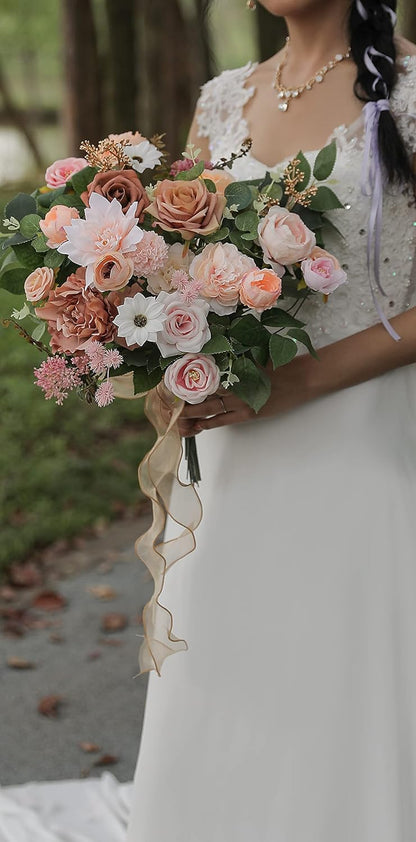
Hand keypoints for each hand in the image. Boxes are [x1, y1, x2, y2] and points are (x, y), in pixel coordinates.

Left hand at [178, 353, 313, 436]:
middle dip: (182, 397)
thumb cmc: (277, 365)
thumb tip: (212, 358)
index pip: (200, 372)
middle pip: (199, 391)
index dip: (182, 378)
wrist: (299, 378)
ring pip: (207, 407)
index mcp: (232, 366)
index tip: (168, 382)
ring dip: (190, 413)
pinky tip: (196, 426)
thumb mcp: (252, 356)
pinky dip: (208, 423)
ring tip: (175, 417)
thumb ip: (232, 359)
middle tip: (165, 402)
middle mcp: (232, 382)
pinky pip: (222, 420)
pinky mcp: (247, 413)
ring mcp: (239, 399)